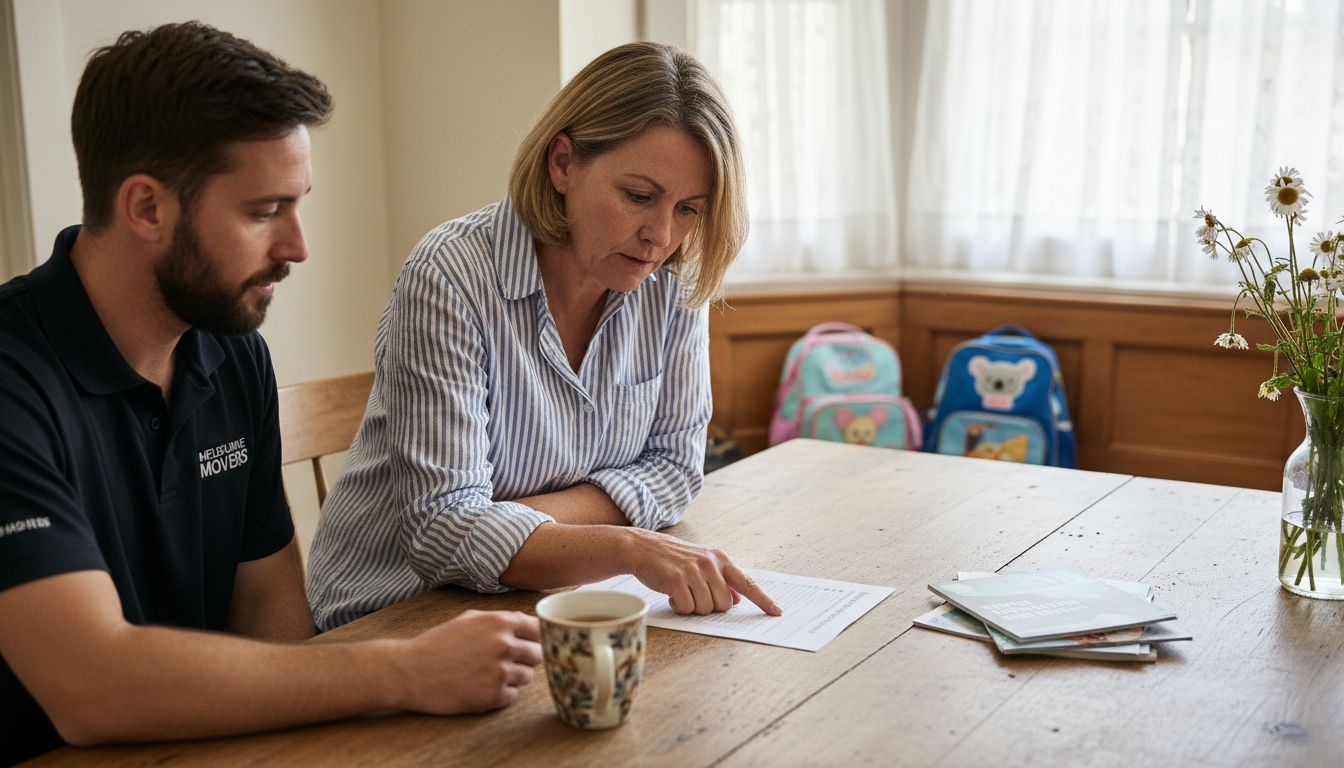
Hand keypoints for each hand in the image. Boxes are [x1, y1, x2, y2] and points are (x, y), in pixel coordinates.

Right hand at [393, 610, 541, 713]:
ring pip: (527, 676)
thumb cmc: (438, 644)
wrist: (410, 672)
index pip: (540, 628)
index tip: (526, 643)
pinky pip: (512, 695)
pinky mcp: (493, 697)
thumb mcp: (470, 619)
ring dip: (513, 676)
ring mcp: (500, 672)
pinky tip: (479, 687)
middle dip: (524, 657)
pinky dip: (500, 694)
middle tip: (501, 661)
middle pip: (538, 654)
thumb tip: (531, 623)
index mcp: (500, 622)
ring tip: (486, 674)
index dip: (534, 637)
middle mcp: (504, 645)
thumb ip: (502, 619)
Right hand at [623, 530, 782, 615]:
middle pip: (724, 605)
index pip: (748, 583)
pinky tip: (671, 593)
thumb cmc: (673, 559)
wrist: (643, 548)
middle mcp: (711, 564)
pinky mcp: (677, 579)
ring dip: (692, 606)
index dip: (763, 600)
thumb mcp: (702, 564)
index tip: (777, 612)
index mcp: (721, 559)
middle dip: (709, 606)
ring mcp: (694, 571)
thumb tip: (737, 600)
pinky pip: (686, 607)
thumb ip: (721, 581)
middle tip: (694, 593)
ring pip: (705, 608)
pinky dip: (678, 606)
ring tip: (681, 591)